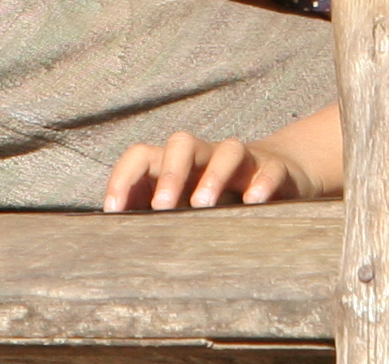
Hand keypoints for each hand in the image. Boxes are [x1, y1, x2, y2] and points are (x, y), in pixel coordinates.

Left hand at [106, 128, 319, 210]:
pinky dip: (261, 182)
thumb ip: (152, 220)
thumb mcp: (182, 210)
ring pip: (227, 150)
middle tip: (161, 207)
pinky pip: (268, 168)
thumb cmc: (215, 201)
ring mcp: (240, 160)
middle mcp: (205, 156)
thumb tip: (114, 244)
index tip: (113, 211)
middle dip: (170, 173)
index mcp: (175, 164)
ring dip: (213, 175)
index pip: (141, 156)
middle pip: (182, 144)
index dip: (122, 178)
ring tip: (203, 204)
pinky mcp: (272, 169)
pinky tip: (252, 201)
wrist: (275, 178)